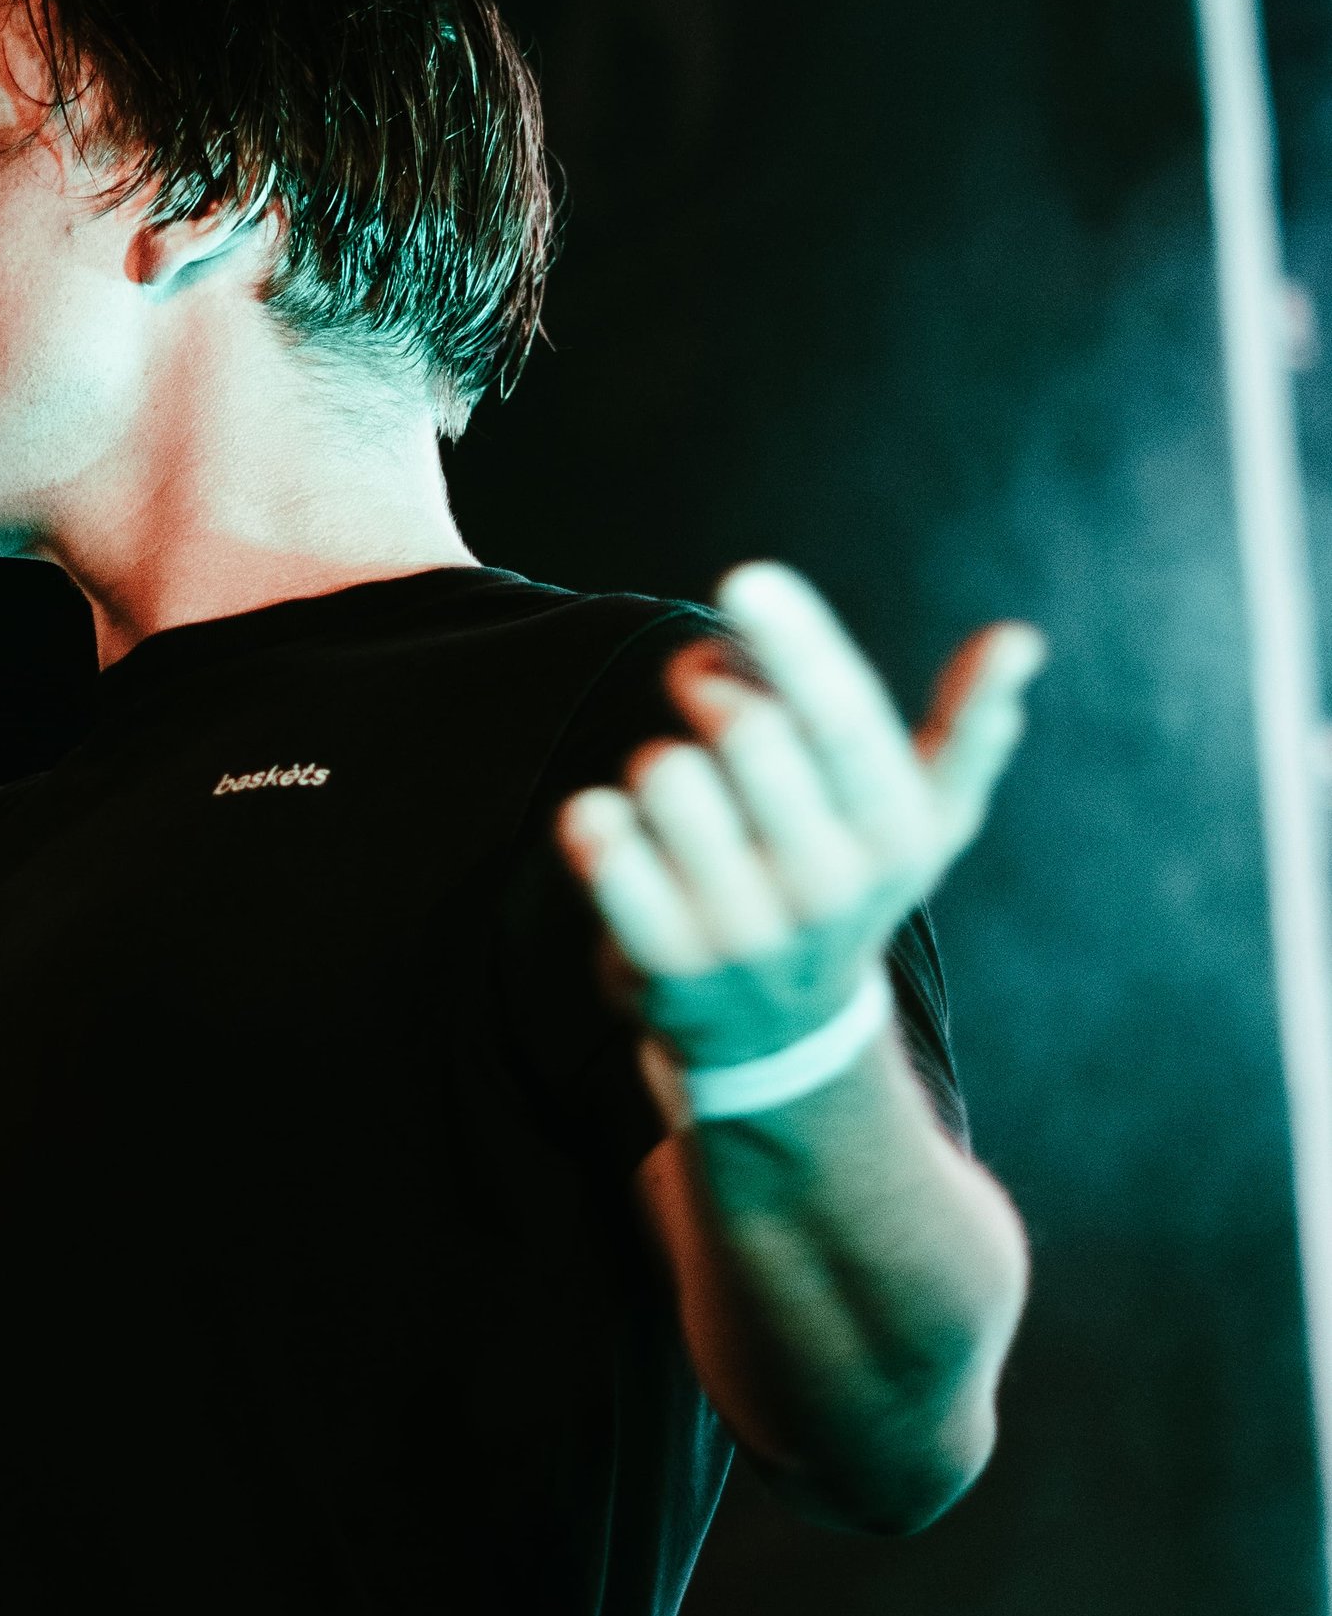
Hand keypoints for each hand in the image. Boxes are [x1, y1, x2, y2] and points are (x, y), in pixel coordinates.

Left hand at [556, 563, 1045, 1074]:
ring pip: (666, 774)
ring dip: (657, 763)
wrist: (781, 1037)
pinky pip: (602, 842)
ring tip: (680, 797)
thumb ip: (969, 727)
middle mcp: (829, 885)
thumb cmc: (849, 880)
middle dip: (708, 686)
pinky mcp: (663, 962)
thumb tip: (1019, 639)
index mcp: (895, 831)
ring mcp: (745, 929)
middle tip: (701, 693)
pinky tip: (619, 834)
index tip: (746, 578)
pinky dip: (596, 819)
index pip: (843, 718)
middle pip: (745, 729)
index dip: (796, 641)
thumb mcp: (924, 818)